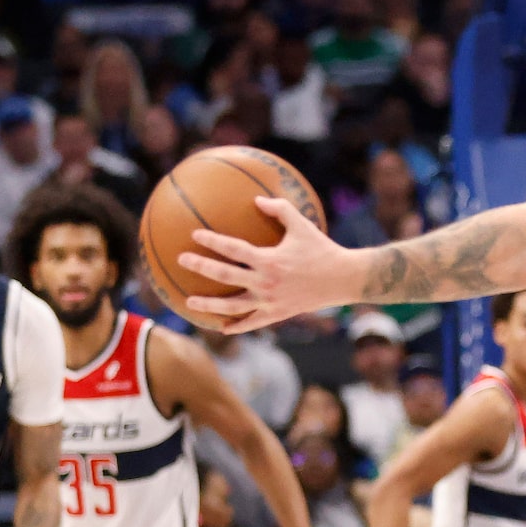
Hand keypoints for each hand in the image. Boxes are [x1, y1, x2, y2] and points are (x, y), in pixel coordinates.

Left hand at [183, 198, 350, 332]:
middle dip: (201, 267)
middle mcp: (266, 282)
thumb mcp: (302, 224)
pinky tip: (220, 327)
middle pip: (225, 275)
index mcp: (269, 259)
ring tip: (189, 301)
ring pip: (232, 306)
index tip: (196, 235)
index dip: (213, 241)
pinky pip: (252, 322)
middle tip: (182, 260)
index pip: (233, 249)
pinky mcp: (277, 314)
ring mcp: (270, 301)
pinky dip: (236, 326)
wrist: (343, 279)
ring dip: (209, 304)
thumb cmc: (322, 249)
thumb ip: (279, 209)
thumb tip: (256, 199)